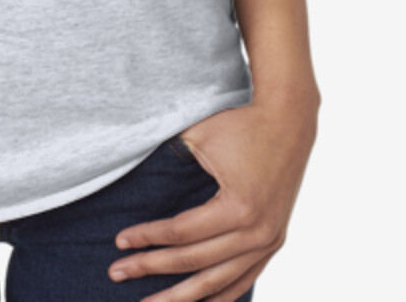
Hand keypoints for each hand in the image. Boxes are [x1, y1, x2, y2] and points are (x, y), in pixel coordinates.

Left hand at [108, 89, 318, 300]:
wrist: (288, 121)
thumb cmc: (240, 124)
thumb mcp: (200, 136)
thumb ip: (170, 161)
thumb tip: (134, 180)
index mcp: (239, 208)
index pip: (182, 233)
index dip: (147, 238)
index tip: (119, 242)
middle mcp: (257, 233)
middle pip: (194, 262)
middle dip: (151, 268)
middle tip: (117, 274)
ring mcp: (268, 242)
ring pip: (217, 282)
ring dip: (181, 297)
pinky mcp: (273, 242)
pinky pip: (242, 281)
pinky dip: (217, 296)